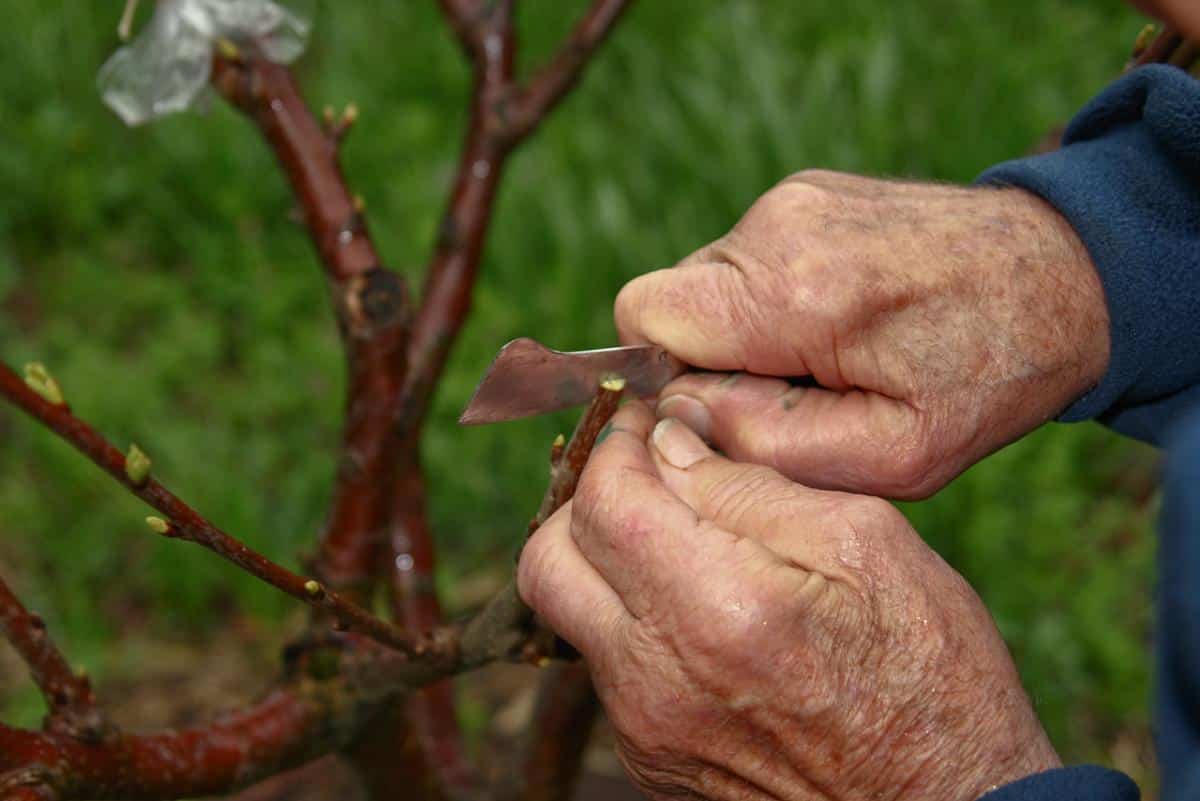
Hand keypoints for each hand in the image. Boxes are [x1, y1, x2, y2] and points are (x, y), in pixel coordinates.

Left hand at [518, 403, 1059, 800]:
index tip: (648, 421)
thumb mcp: (865, 544)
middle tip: (645, 475)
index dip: (618, 443)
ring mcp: (645, 728)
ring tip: (680, 539)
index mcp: (716, 607)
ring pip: (572, 613)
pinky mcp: (651, 760)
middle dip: (587, 500)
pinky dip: (636, 620)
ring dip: (608, 561)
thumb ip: (751, 485)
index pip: (604, 498)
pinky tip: (701, 610)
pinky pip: (609, 667)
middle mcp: (658, 677)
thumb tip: (671, 440)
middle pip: (547, 559)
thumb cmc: (927, 673)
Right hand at [615, 170, 1108, 498]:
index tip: (732, 410)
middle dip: (712, 362)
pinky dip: (771, 302)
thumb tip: (678, 416)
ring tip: (831, 356)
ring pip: (706, 284)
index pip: (644, 320)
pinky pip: (745, 261)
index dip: (668, 378)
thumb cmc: (986, 376)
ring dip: (745, 334)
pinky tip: (841, 320)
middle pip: (670, 304)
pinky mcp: (805, 192)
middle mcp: (778, 226)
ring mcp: (791, 198)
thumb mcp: (892, 454)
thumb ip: (769, 446)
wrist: (1067, 275)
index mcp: (794, 291)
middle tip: (799, 393)